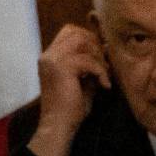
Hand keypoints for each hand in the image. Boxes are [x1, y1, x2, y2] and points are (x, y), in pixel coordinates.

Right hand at [28, 23, 111, 155]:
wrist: (58, 125)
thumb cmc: (70, 107)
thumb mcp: (82, 80)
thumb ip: (90, 63)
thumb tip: (107, 48)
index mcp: (49, 57)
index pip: (69, 31)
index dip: (88, 38)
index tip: (99, 57)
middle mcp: (48, 55)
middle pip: (76, 32)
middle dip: (95, 45)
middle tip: (103, 65)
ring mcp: (52, 60)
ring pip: (82, 41)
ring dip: (98, 57)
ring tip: (103, 75)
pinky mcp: (62, 68)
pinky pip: (89, 60)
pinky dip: (101, 71)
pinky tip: (104, 85)